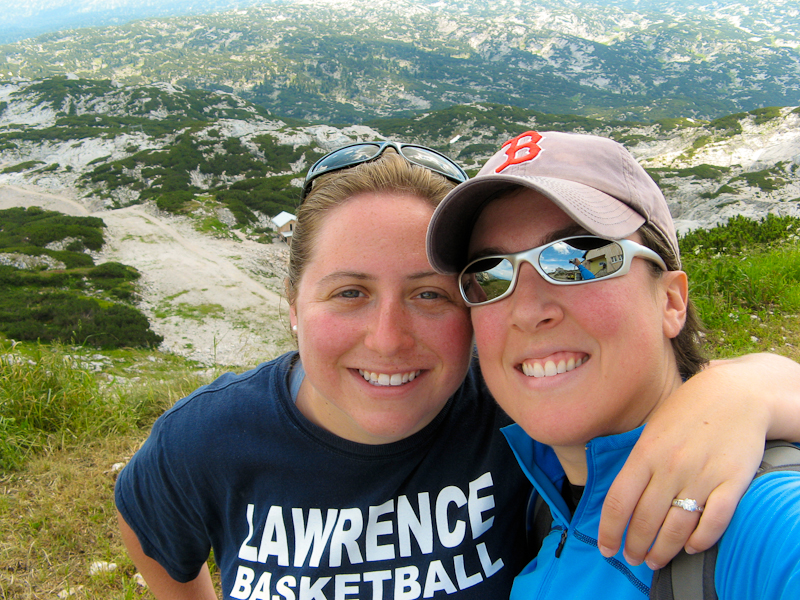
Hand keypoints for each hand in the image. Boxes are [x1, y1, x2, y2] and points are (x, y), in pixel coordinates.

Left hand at [597, 355, 787, 568]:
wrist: (737, 393)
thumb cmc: (688, 410)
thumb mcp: (653, 428)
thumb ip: (639, 460)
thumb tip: (622, 495)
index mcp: (645, 453)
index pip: (618, 501)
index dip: (608, 530)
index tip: (605, 548)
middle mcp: (670, 467)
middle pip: (645, 520)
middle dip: (635, 546)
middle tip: (632, 558)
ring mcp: (702, 476)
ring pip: (676, 528)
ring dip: (663, 550)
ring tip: (655, 560)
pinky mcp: (732, 482)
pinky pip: (713, 522)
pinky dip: (701, 540)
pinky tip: (691, 547)